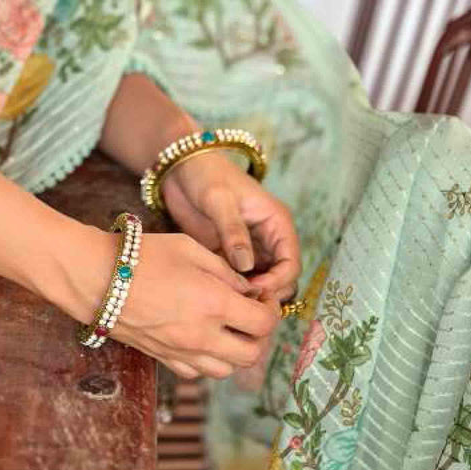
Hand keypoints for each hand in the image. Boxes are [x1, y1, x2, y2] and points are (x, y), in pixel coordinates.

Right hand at [77, 227, 280, 379]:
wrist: (96, 279)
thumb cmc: (141, 256)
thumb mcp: (190, 248)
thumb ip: (225, 271)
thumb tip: (247, 290)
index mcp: (213, 304)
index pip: (263, 323)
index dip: (272, 309)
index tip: (262, 296)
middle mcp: (201, 336)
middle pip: (252, 354)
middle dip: (259, 335)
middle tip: (249, 312)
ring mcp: (181, 352)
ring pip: (227, 370)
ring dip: (236, 351)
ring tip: (227, 326)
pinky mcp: (163, 359)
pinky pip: (198, 373)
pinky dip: (209, 360)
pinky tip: (203, 337)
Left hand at [160, 149, 299, 304]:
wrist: (179, 167)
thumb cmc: (205, 174)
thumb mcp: (219, 199)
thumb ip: (233, 231)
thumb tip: (246, 266)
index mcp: (276, 222)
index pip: (291, 263)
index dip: (277, 282)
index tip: (252, 291)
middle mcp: (268, 238)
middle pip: (281, 279)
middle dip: (267, 294)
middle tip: (241, 302)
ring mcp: (249, 249)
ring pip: (261, 283)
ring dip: (250, 296)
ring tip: (229, 302)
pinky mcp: (229, 255)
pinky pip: (239, 280)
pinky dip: (233, 290)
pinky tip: (216, 295)